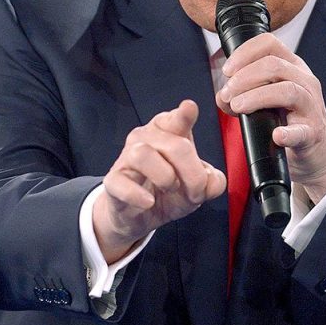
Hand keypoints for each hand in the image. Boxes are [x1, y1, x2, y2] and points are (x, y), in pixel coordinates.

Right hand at [93, 99, 226, 262]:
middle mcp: (146, 138)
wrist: (140, 216)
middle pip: (174, 145)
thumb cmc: (169, 191)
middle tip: (196, 192)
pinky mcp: (113, 181)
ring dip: (165, 177)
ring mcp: (127, 158)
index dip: (183, 115)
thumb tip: (212, 183)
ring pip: (143, 154)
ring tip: (170, 189)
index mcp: (169, 132)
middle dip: (192, 173)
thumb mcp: (197, 187)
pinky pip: (121, 183)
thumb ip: (211, 182)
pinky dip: (137, 195)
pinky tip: (148, 202)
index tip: (189, 108)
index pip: (175, 118)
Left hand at [216, 33, 325, 203]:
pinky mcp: (313, 133)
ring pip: (287, 91)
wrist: (316, 150)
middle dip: (244, 77)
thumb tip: (222, 96)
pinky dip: (288, 133)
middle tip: (227, 94)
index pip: (269, 44)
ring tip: (237, 106)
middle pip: (274, 65)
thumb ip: (243, 94)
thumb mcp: (267, 99)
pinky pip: (301, 131)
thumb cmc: (290, 119)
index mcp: (292, 67)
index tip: (227, 70)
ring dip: (256, 97)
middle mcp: (304, 81)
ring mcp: (311, 106)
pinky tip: (276, 135)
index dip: (245, 53)